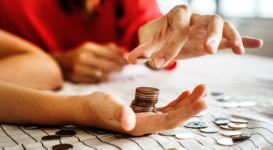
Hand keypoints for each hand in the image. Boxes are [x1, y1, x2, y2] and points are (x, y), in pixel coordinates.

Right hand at [53, 42, 126, 82]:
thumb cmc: (80, 54)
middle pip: (108, 65)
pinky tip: (107, 76)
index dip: (121, 58)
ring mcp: (80, 69)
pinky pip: (95, 80)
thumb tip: (125, 50)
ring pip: (103, 74)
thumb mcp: (92, 48)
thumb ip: (108, 49)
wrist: (61, 63)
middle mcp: (84, 57)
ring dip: (112, 74)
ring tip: (117, 72)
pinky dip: (103, 78)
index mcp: (89, 48)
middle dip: (119, 67)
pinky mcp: (77, 78)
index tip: (128, 61)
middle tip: (125, 68)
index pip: (109, 54)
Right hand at [84, 84, 206, 135]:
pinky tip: (186, 94)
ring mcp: (148, 120)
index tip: (204, 103)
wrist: (90, 108)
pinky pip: (166, 109)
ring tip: (201, 89)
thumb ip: (119, 113)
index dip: (187, 114)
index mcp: (141, 125)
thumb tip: (129, 123)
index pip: (169, 121)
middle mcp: (148, 125)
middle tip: (205, 90)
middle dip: (192, 105)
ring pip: (173, 113)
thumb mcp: (107, 106)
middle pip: (176, 117)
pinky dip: (178, 102)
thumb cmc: (97, 107)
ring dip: (188, 102)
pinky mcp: (146, 113)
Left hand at [127, 5, 262, 67]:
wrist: (165, 34)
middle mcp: (195, 17)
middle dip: (209, 34)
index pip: (178, 29)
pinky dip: (243, 39)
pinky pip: (231, 35)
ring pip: (224, 25)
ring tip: (236, 50)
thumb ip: (141, 51)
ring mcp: (206, 25)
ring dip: (230, 36)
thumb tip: (129, 59)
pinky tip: (256, 44)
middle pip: (209, 20)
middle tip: (207, 51)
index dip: (169, 46)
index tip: (160, 64)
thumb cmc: (158, 37)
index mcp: (177, 15)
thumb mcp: (149, 43)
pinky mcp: (214, 36)